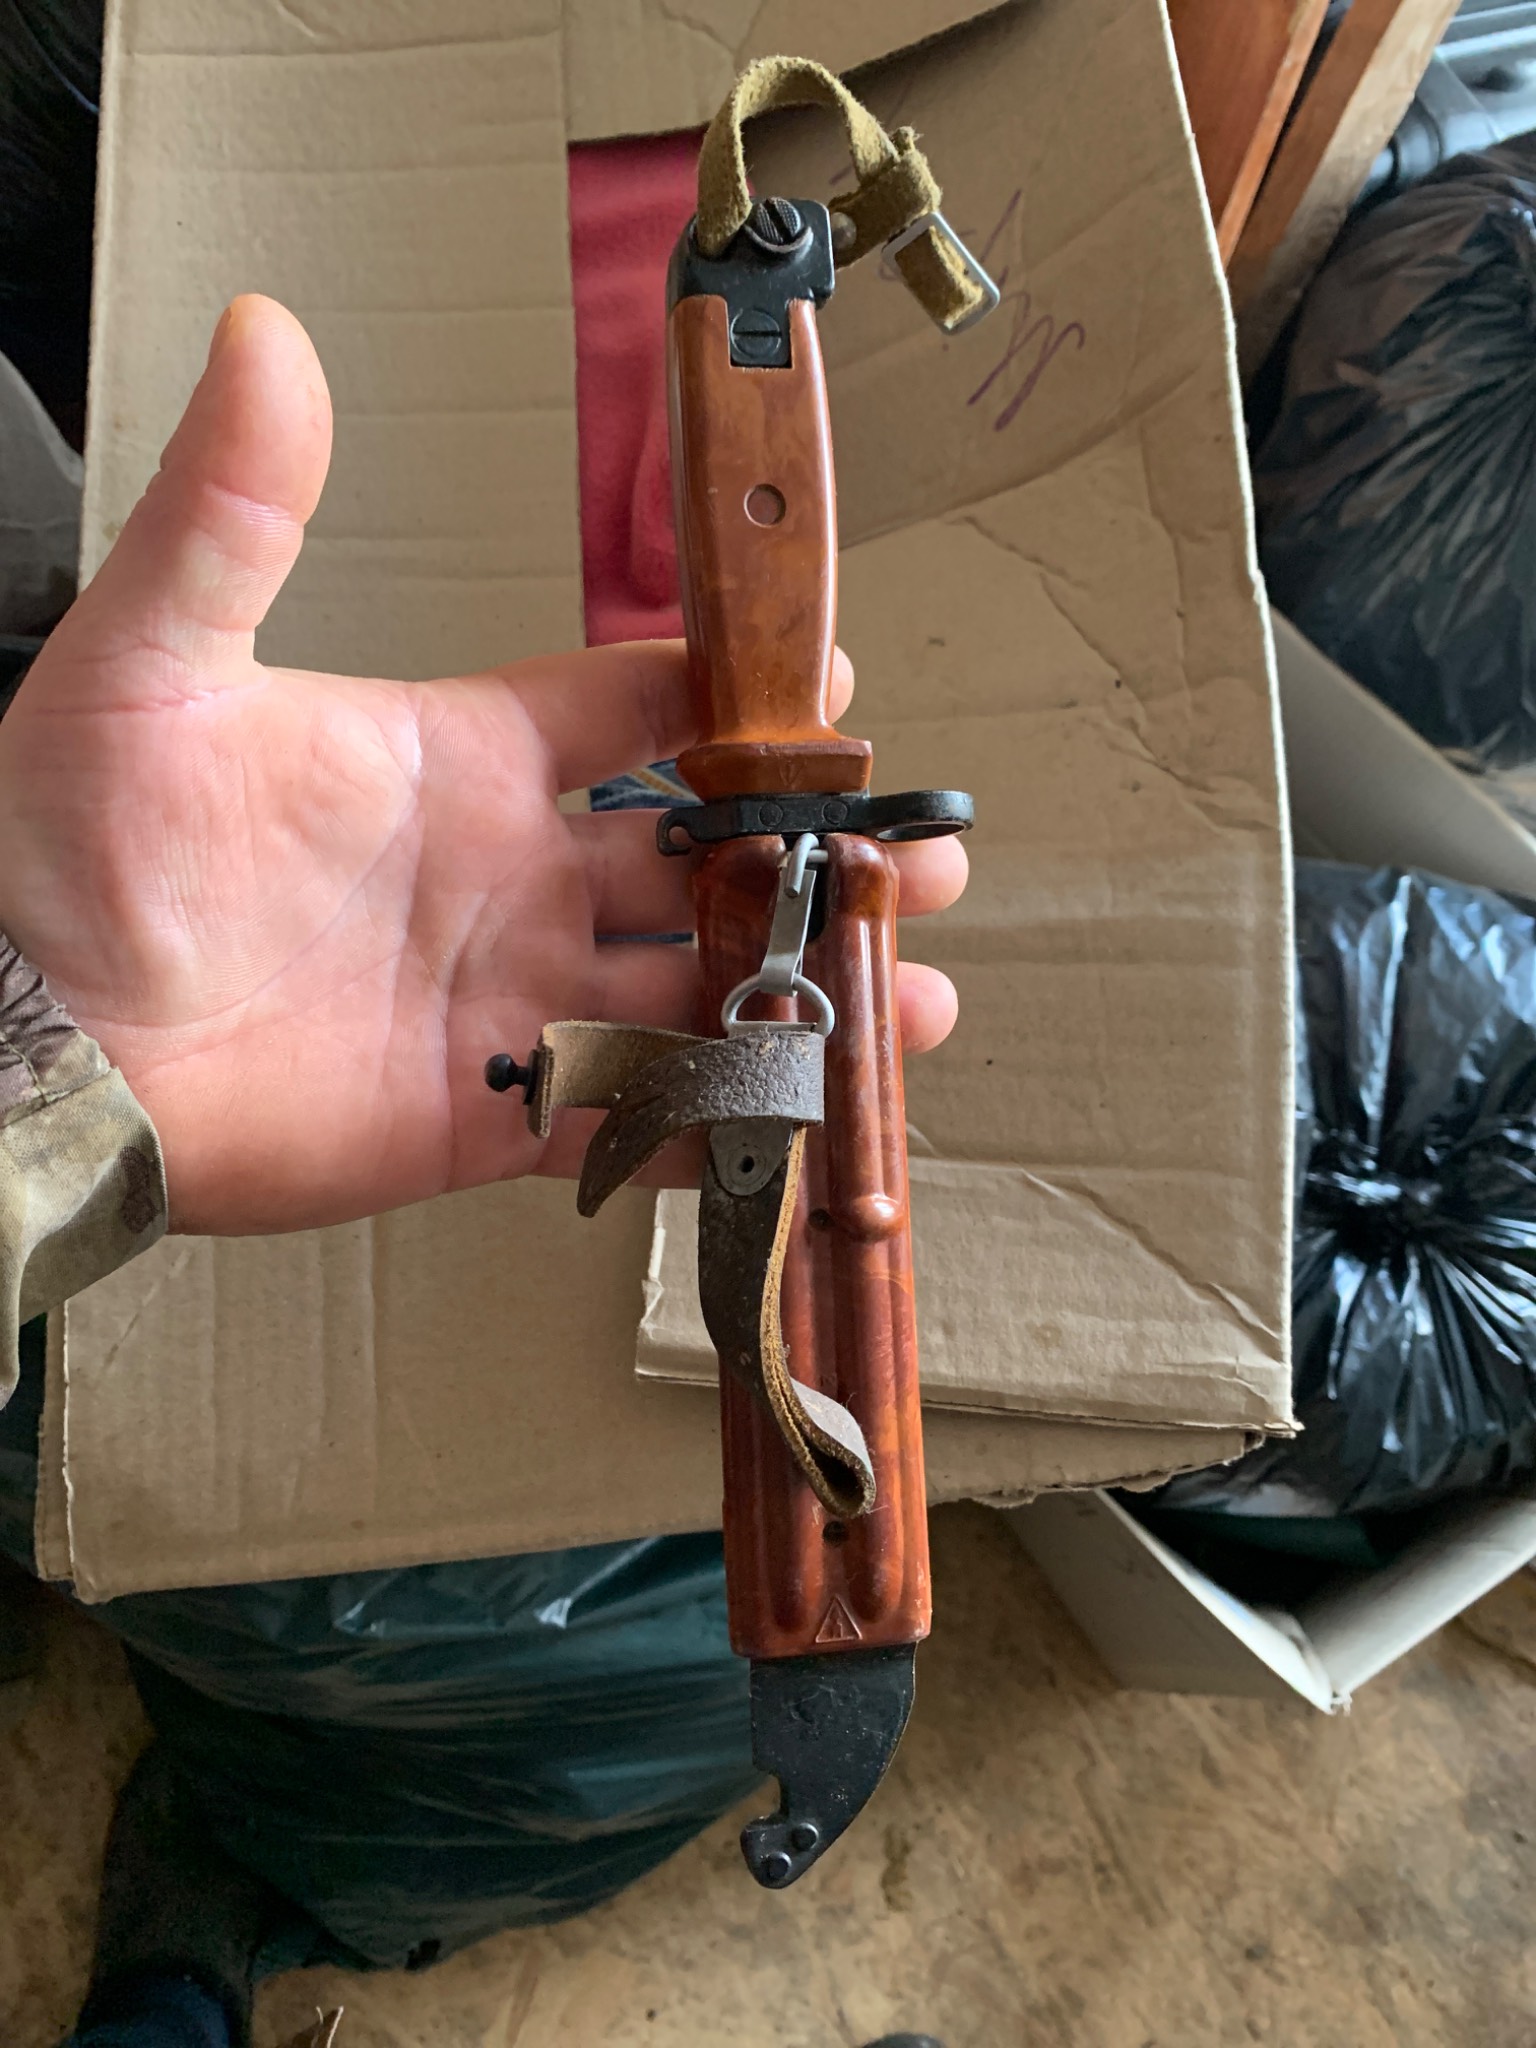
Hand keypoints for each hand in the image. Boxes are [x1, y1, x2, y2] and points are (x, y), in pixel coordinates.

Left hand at [0, 297, 966, 1235]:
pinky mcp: (491, 1114)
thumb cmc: (72, 842)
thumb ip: (238, 510)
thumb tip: (270, 334)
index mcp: (462, 760)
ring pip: (690, 993)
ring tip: (906, 1003)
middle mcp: (506, 877)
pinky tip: (808, 1117)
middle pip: (701, 860)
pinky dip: (719, 1122)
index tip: (836, 680)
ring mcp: (508, 998)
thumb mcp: (157, 658)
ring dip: (800, 994)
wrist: (35, 1039)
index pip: (634, 710)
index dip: (735, 696)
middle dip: (814, 859)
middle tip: (916, 861)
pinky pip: (630, 1117)